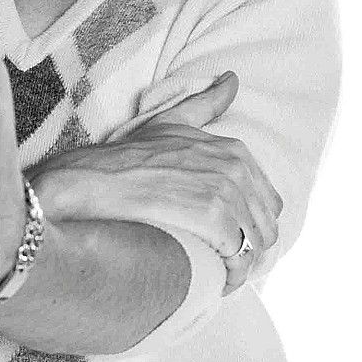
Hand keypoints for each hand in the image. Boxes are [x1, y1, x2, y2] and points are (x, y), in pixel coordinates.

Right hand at [30, 74, 282, 296]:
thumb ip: (205, 104)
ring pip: (256, 248)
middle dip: (249, 251)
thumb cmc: (124, 158)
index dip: (250, 227)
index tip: (227, 241)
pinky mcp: (214, 218)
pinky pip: (238, 260)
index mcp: (234, 151)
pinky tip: (212, 282)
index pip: (269, 202)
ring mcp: (227, 192)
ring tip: (216, 278)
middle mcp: (237, 168)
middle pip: (267, 228)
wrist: (91, 182)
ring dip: (240, 269)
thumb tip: (232, 79)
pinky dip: (229, 277)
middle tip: (222, 266)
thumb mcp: (169, 123)